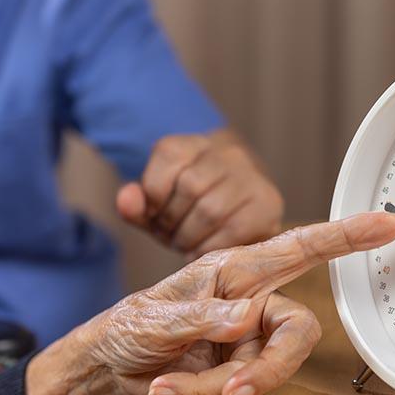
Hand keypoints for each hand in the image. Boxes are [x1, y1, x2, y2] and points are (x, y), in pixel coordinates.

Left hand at [25, 213, 394, 394]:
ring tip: (168, 385)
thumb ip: (201, 318)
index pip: (300, 247)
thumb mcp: (154, 318)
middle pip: (297, 332)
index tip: (389, 221)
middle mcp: (250, 300)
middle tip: (232, 392)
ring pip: (266, 370)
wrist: (108, 370)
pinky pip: (240, 390)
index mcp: (234, 269)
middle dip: (266, 368)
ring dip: (217, 387)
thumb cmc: (129, 327)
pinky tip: (166, 389)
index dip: (346, 236)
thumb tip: (247, 318)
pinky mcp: (239, 369)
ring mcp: (248, 338)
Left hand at [115, 130, 283, 256]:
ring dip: (190, 237)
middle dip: (172, 221)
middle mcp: (227, 154)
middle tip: (172, 235)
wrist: (238, 213)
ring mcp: (251, 177)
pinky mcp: (268, 204)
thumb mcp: (157, 207)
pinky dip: (210, 247)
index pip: (167, 159)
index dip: (153, 196)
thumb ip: (136, 205)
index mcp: (193, 144)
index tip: (154, 215)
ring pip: (210, 210)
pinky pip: (233, 230)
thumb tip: (126, 199)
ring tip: (187, 244)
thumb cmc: (191, 210)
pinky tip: (205, 249)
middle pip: (189, 186)